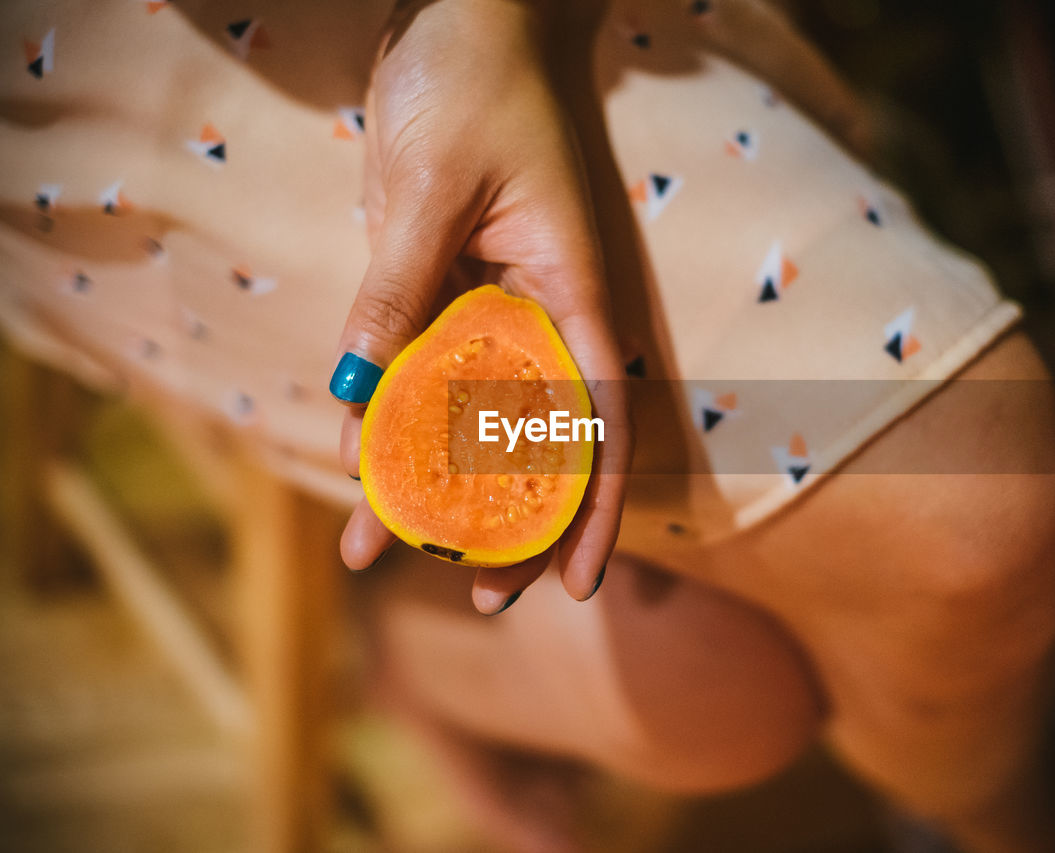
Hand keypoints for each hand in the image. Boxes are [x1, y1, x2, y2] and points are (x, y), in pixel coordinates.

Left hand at [329, 0, 629, 612]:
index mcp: (575, 292)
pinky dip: (408, 416)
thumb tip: (358, 399)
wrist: (468, 13)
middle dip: (515, 524)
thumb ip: (396, 290)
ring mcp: (505, 300)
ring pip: (485, 415)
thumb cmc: (470, 80)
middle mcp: (551, 309)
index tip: (577, 586)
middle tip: (477, 599)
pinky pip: (438, 367)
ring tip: (394, 546)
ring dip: (449, 483)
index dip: (596, 512)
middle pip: (543, 441)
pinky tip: (370, 459)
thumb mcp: (423, 188)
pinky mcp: (461, 284)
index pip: (601, 424)